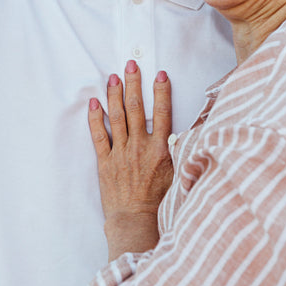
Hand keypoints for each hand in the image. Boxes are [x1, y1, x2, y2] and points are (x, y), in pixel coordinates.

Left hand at [86, 61, 173, 260]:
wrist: (136, 221)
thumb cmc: (160, 202)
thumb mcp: (179, 175)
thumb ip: (181, 151)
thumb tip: (191, 133)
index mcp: (161, 150)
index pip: (163, 113)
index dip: (161, 92)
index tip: (160, 74)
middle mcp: (140, 147)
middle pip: (137, 108)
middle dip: (134, 84)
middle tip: (131, 64)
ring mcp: (121, 153)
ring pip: (117, 117)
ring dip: (115, 94)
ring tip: (114, 76)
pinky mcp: (105, 162)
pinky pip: (99, 135)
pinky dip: (96, 118)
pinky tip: (94, 102)